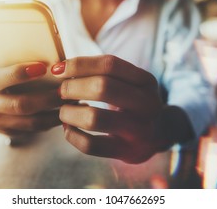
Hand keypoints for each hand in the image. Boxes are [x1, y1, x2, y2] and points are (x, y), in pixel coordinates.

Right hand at [0, 62, 62, 136]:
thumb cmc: (7, 79)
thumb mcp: (6, 70)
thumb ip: (24, 69)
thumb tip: (55, 64)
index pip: (1, 78)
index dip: (20, 73)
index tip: (43, 67)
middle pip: (20, 105)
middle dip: (47, 99)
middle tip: (66, 91)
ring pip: (30, 122)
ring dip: (54, 114)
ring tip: (71, 104)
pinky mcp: (8, 134)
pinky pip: (34, 130)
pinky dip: (51, 122)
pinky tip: (64, 114)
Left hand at [52, 55, 181, 163]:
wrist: (158, 134)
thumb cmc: (132, 102)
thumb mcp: (129, 82)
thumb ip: (102, 72)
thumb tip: (60, 67)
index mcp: (146, 81)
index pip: (110, 65)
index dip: (79, 64)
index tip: (58, 69)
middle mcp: (147, 104)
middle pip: (102, 88)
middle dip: (73, 88)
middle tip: (60, 92)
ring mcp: (139, 130)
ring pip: (94, 118)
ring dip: (70, 113)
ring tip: (64, 111)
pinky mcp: (127, 152)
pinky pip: (91, 145)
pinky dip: (72, 136)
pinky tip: (68, 129)